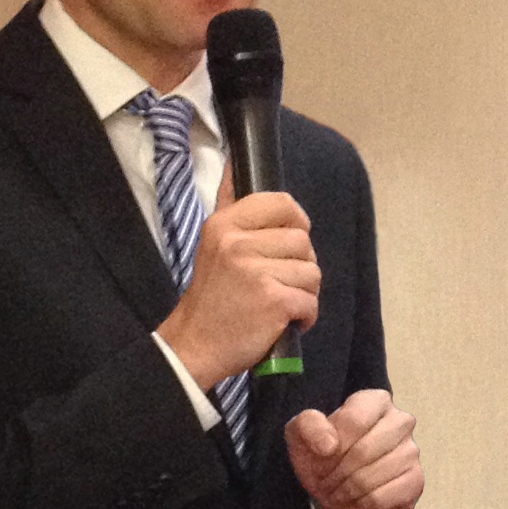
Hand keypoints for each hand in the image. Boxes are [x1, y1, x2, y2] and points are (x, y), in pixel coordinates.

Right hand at [157, 170, 317, 387]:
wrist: (195, 344)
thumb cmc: (212, 297)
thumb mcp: (213, 244)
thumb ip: (230, 207)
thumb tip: (234, 163)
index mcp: (224, 224)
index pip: (282, 203)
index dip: (296, 221)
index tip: (291, 239)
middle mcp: (238, 243)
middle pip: (303, 241)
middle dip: (300, 265)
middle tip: (279, 283)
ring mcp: (255, 272)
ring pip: (312, 272)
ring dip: (304, 293)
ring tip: (280, 303)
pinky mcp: (273, 300)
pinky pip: (311, 302)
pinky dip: (305, 317)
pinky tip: (284, 322)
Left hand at [288, 390, 422, 508]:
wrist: (335, 492)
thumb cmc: (321, 456)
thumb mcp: (301, 434)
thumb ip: (308, 426)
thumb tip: (329, 444)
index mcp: (375, 401)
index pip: (354, 420)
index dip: (331, 445)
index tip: (321, 456)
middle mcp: (400, 421)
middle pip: (364, 451)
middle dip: (337, 472)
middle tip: (326, 480)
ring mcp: (411, 451)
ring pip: (373, 477)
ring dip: (347, 491)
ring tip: (340, 491)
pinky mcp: (415, 481)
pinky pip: (383, 497)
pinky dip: (363, 504)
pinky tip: (360, 500)